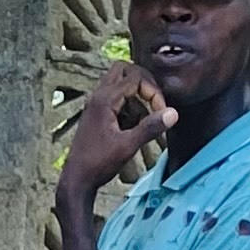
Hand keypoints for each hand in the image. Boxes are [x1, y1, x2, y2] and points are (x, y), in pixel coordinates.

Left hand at [60, 68, 173, 205]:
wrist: (77, 180)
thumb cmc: (98, 164)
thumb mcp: (128, 146)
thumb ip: (150, 128)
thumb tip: (173, 113)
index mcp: (104, 99)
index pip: (136, 77)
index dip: (153, 91)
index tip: (160, 111)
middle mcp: (98, 96)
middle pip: (124, 69)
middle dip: (143, 81)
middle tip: (154, 100)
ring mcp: (95, 104)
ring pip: (119, 84)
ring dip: (136, 96)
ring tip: (144, 120)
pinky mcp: (96, 114)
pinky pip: (115, 98)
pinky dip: (128, 106)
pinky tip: (133, 128)